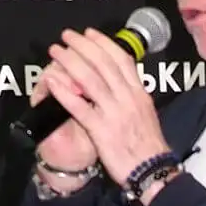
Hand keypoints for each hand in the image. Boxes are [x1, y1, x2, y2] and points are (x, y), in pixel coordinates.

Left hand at [39, 28, 170, 187]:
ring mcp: (114, 113)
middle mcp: (127, 98)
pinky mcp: (101, 130)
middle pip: (103, 63)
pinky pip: (79, 107)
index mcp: (139, 93)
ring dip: (70, 61)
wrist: (152, 171)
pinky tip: (52, 81)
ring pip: (89, 79)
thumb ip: (134, 96)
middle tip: (67, 36)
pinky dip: (64, 92)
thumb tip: (124, 82)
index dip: (103, 43)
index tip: (90, 34)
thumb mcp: (146, 114)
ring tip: (56, 51)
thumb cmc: (149, 147)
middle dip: (82, 46)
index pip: (122, 60)